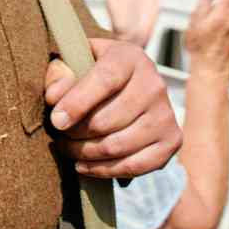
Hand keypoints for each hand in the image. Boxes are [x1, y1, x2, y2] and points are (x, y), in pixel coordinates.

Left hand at [44, 39, 180, 178]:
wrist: (127, 83)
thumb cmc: (92, 72)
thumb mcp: (73, 61)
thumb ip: (59, 73)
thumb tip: (56, 98)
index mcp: (130, 58)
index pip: (105, 80)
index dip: (77, 103)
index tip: (56, 121)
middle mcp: (154, 84)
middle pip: (107, 120)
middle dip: (74, 133)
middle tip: (58, 134)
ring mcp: (166, 115)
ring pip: (117, 147)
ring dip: (84, 153)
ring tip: (67, 148)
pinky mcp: (172, 141)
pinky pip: (135, 166)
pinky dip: (104, 171)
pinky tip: (83, 165)